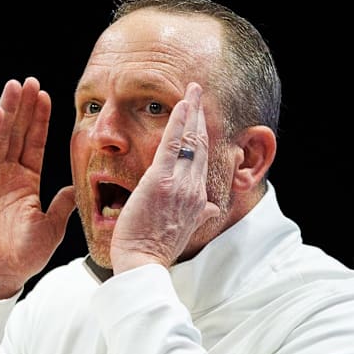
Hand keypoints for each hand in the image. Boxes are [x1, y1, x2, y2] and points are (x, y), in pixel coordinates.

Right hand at [0, 77, 75, 298]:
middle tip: (28, 80)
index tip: (46, 95)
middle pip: (16, 133)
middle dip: (23, 107)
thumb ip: (64, 203)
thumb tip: (76, 186)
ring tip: (14, 86)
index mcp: (25, 181)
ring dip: (7, 112)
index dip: (39, 120)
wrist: (3, 274)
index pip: (33, 143)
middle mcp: (6, 175)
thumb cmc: (25, 253)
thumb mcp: (53, 225)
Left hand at [110, 83, 219, 272]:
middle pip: (199, 145)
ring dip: (191, 111)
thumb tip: (211, 207)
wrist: (143, 264)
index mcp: (198, 199)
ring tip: (192, 90)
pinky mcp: (160, 180)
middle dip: (200, 116)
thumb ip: (199, 214)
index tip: (199, 119)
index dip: (201, 135)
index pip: (201, 160)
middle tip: (198, 92)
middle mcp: (194, 189)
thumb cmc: (156, 249)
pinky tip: (180, 104)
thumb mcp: (185, 230)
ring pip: (189, 140)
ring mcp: (180, 184)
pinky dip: (178, 122)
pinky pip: (172, 144)